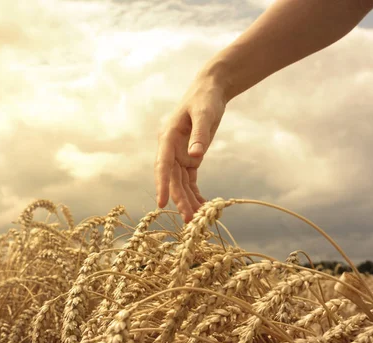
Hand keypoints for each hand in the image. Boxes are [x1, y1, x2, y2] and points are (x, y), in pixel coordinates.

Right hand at [155, 74, 226, 222]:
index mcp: (167, 138)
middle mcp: (170, 150)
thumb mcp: (204, 114)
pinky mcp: (191, 159)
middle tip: (188, 220)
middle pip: (173, 180)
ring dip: (187, 201)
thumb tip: (195, 156)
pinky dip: (196, 194)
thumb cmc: (205, 99)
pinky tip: (202, 208)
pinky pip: (191, 181)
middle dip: (179, 200)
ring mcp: (180, 156)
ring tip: (196, 220)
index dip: (162, 185)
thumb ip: (200, 135)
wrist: (211, 91)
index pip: (162, 166)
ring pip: (181, 184)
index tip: (162, 203)